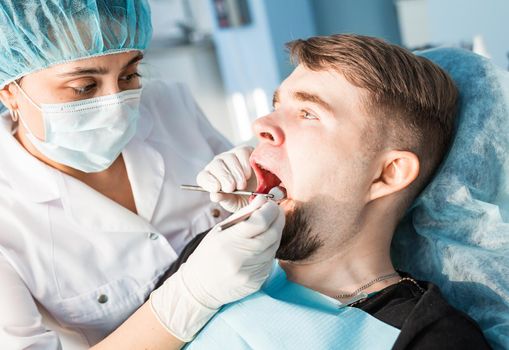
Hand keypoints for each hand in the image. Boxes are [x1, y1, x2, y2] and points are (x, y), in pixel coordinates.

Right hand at [149, 196, 284, 340]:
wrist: (200, 287)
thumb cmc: (209, 254)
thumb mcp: (220, 230)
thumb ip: (243, 214)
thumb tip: (262, 200)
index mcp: (228, 242)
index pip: (260, 221)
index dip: (270, 209)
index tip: (270, 203)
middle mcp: (240, 258)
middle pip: (272, 233)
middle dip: (277, 218)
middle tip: (275, 211)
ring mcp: (250, 272)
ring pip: (274, 246)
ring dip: (274, 233)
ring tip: (267, 227)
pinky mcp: (257, 282)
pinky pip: (270, 260)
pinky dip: (269, 249)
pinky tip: (261, 245)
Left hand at [196, 146, 254, 211]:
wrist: (262, 194)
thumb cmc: (244, 199)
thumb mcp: (234, 203)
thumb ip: (225, 199)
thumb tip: (214, 196)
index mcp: (212, 179)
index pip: (203, 177)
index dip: (208, 182)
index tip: (216, 188)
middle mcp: (219, 165)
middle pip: (216, 165)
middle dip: (224, 177)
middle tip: (231, 187)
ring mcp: (231, 156)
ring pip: (228, 158)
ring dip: (236, 172)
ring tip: (242, 184)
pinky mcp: (245, 151)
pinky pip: (241, 152)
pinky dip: (245, 164)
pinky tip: (248, 174)